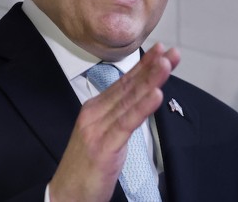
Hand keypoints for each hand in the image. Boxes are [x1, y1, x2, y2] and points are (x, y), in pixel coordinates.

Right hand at [48, 43, 179, 201]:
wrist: (66, 195)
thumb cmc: (87, 167)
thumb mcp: (104, 134)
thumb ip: (119, 115)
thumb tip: (139, 99)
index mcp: (95, 108)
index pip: (124, 82)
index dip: (144, 65)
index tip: (162, 50)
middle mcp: (94, 114)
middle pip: (128, 87)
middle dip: (151, 67)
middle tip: (171, 52)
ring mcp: (97, 129)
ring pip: (129, 100)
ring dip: (150, 81)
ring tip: (166, 65)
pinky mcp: (103, 147)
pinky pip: (126, 124)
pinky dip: (142, 108)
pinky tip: (156, 96)